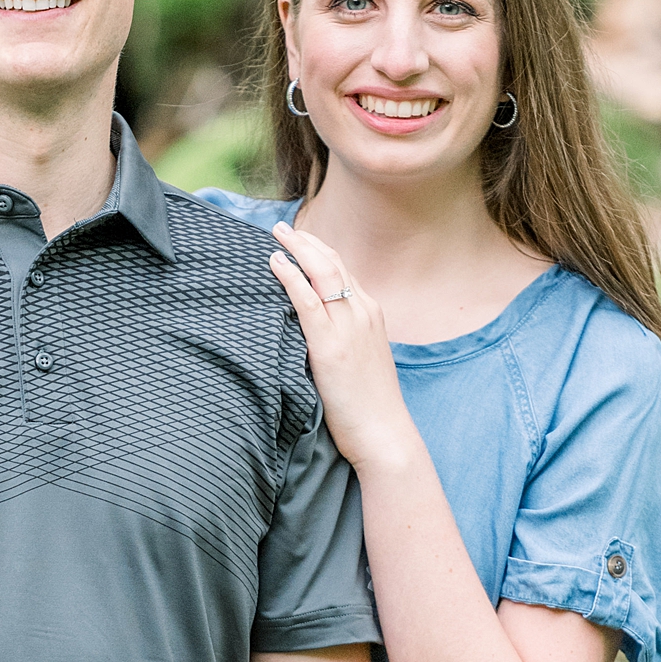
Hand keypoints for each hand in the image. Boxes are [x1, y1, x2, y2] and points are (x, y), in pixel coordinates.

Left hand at [268, 221, 417, 473]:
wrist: (384, 433)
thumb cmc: (369, 404)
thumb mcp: (361, 359)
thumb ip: (343, 336)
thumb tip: (314, 328)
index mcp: (370, 313)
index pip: (343, 270)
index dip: (320, 250)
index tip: (299, 239)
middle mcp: (363, 312)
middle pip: (333, 263)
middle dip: (306, 241)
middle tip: (283, 228)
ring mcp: (348, 327)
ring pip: (322, 273)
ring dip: (297, 249)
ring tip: (277, 235)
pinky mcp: (330, 345)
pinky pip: (307, 300)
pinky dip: (291, 276)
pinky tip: (276, 263)